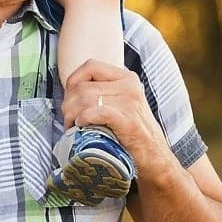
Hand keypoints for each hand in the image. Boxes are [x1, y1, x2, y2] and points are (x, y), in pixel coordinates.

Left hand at [61, 59, 173, 180]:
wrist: (154, 156)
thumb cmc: (132, 132)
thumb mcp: (122, 103)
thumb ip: (103, 92)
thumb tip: (71, 90)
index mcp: (127, 78)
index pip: (91, 66)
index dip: (73, 80)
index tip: (68, 97)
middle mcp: (129, 86)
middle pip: (84, 86)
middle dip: (68, 104)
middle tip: (68, 119)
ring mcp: (130, 102)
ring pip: (86, 99)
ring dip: (72, 115)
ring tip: (72, 126)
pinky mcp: (128, 121)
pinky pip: (96, 112)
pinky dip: (83, 119)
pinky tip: (81, 126)